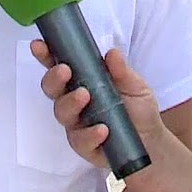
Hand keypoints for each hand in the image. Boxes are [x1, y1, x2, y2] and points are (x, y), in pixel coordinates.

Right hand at [30, 39, 166, 169]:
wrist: (152, 141)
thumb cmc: (138, 109)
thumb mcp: (135, 86)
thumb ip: (122, 71)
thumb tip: (112, 53)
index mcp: (82, 81)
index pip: (59, 66)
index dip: (46, 55)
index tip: (38, 45)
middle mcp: (74, 102)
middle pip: (52, 89)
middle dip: (54, 78)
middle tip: (64, 71)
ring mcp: (77, 124)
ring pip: (62, 113)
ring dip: (70, 103)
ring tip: (85, 96)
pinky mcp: (85, 146)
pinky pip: (80, 140)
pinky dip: (90, 134)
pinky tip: (103, 129)